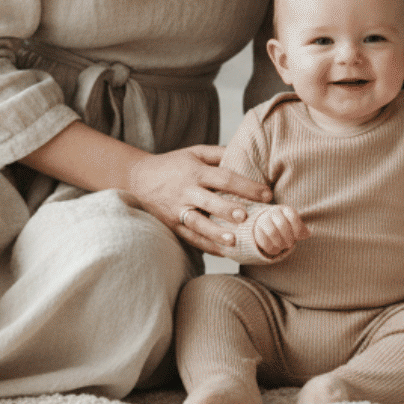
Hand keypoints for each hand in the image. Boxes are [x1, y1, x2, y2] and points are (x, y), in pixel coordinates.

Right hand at [125, 145, 272, 253]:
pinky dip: (206, 245)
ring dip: (215, 233)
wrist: (138, 178)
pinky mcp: (172, 224)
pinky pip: (190, 237)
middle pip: (210, 201)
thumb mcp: (194, 152)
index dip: (245, 186)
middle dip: (228, 209)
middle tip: (246, 216)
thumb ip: (219, 154)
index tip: (266, 194)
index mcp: (195, 171)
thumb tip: (248, 154)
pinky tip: (224, 251)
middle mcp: (186, 191)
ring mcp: (177, 210)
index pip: (223, 178)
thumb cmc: (172, 164)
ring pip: (198, 223)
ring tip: (233, 241)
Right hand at [250, 204, 308, 257]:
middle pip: (282, 225)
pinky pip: (263, 241)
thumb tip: (307, 234)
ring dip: (280, 243)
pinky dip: (271, 249)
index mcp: (285, 210)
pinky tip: (275, 250)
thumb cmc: (285, 225)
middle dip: (288, 238)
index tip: (298, 237)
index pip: (293, 216)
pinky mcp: (256, 231)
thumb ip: (302, 229)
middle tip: (290, 244)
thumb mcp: (295, 225)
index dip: (297, 229)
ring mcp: (263, 220)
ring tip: (282, 247)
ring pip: (272, 232)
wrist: (266, 223)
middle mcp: (273, 213)